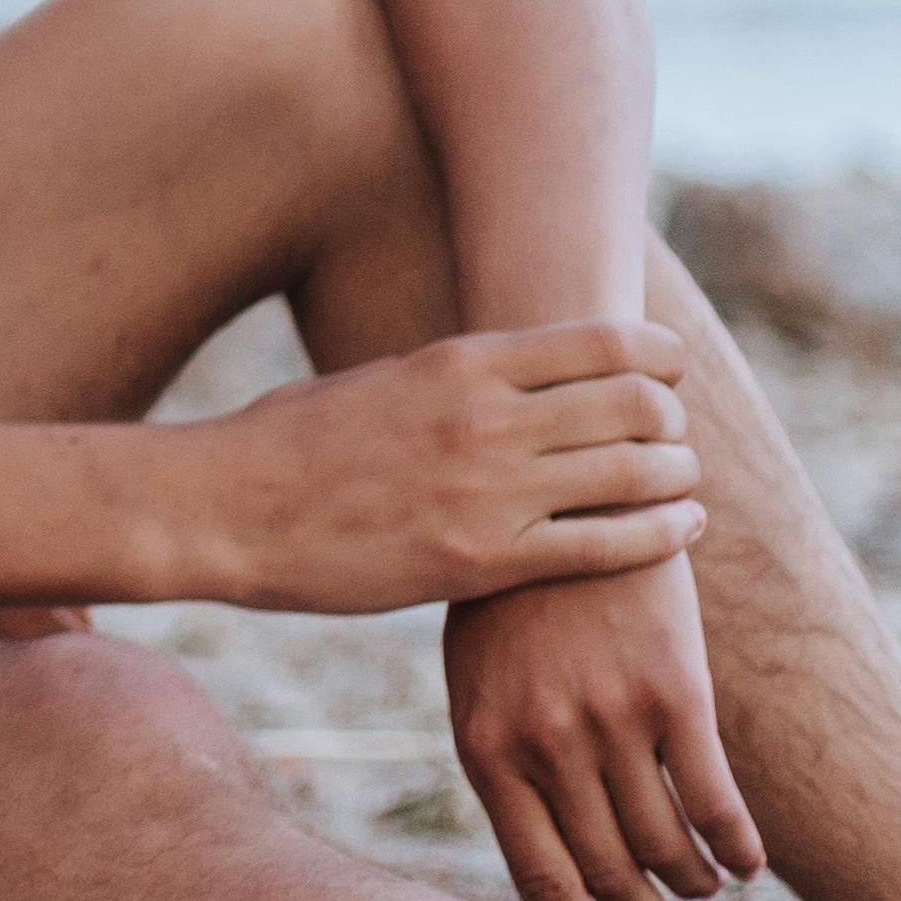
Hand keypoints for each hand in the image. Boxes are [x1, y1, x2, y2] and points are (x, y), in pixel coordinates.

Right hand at [181, 318, 706, 612]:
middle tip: (673, 437)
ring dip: (677, 476)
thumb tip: (502, 376)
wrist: (220, 510)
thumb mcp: (378, 381)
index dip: (659, 357)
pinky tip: (679, 530)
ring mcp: (488, 489)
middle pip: (638, 403)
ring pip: (639, 472)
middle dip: (672, 419)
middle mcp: (486, 416)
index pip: (605, 342)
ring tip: (680, 485)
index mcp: (458, 360)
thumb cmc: (285, 445)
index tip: (669, 373)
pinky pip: (608, 546)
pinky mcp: (483, 559)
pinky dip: (662, 536)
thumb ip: (450, 379)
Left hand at [444, 561, 762, 900]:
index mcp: (486, 748)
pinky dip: (736, 846)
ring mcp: (610, 721)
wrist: (566, 497)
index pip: (539, 877)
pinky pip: (715, 799)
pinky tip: (747, 863)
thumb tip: (551, 858)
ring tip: (704, 895)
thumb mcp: (480, 678)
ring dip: (693, 886)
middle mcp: (546, 746)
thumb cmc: (517, 598)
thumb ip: (507, 759)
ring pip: (666, 845)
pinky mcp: (673, 692)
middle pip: (608, 873)